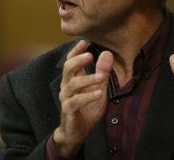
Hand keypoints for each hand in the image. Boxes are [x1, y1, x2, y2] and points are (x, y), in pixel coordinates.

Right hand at [54, 40, 113, 156]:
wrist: (77, 132)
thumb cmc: (87, 108)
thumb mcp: (99, 88)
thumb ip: (102, 72)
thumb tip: (107, 53)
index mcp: (73, 78)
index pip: (71, 60)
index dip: (76, 51)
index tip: (84, 41)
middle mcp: (67, 86)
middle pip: (68, 68)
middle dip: (78, 60)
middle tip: (89, 55)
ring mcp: (66, 98)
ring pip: (72, 84)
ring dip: (87, 79)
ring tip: (101, 77)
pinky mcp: (68, 111)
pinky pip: (76, 102)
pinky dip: (88, 96)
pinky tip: (99, 93)